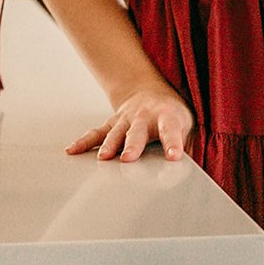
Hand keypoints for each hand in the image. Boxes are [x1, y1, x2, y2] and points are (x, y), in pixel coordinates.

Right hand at [66, 80, 194, 162]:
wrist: (152, 91)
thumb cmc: (171, 114)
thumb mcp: (186, 125)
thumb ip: (186, 147)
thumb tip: (191, 174)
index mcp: (167, 117)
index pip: (172, 131)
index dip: (173, 144)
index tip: (174, 156)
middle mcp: (145, 116)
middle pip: (138, 131)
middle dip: (133, 145)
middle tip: (129, 159)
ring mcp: (126, 118)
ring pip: (116, 132)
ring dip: (109, 145)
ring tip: (103, 158)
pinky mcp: (112, 122)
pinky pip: (96, 132)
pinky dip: (84, 141)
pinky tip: (72, 150)